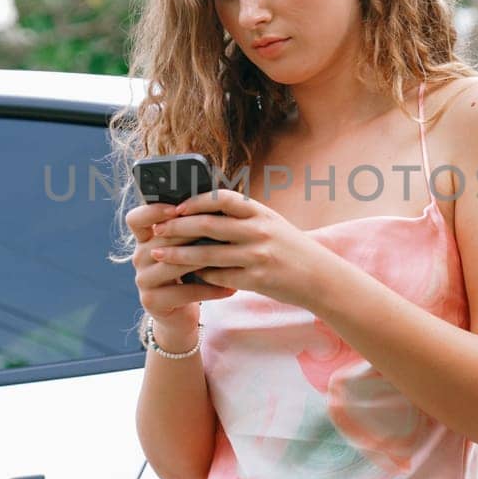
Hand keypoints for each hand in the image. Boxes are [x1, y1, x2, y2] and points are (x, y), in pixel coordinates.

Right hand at [126, 201, 236, 342]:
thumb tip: (217, 203)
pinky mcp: (152, 301)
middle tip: (223, 231)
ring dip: (205, 261)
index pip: (136, 218)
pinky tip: (231, 288)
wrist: (179, 315)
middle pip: (164, 239)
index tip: (177, 209)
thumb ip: (191, 229)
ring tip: (231, 258)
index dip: (153, 211)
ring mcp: (143, 280)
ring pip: (175, 265)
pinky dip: (210, 290)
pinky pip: (184, 292)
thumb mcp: (186, 249)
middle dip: (193, 234)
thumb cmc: (189, 274)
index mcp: (144, 239)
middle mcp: (139, 257)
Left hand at [148, 188, 335, 309]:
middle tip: (157, 230)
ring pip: (208, 254)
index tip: (176, 207)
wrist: (320, 277)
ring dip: (180, 255)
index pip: (222, 199)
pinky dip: (201, 275)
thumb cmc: (290, 248)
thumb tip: (204, 208)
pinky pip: (220, 277)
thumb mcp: (270, 222)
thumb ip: (242, 216)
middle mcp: (258, 231)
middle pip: (208, 225)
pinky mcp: (256, 280)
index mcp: (260, 212)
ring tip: (159, 255)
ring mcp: (257, 256)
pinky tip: (188, 276)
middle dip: (177, 227)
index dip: (196, 200)